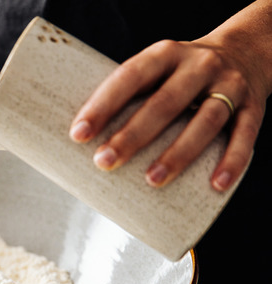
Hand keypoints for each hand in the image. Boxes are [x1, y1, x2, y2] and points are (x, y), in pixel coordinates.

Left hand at [70, 37, 267, 190]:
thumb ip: (130, 95)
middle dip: (133, 135)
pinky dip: (232, 160)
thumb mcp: (157, 69)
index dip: (103, 105)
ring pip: (204, 121)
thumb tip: (83, 139)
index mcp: (165, 54)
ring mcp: (228, 85)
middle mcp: (198, 66)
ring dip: (178, 154)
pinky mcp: (253, 106)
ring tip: (152, 180)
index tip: (79, 134)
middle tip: (105, 162)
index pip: (129, 77)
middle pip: (164, 103)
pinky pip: (244, 135)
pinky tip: (216, 184)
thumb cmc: (182, 73)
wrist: (244, 51)